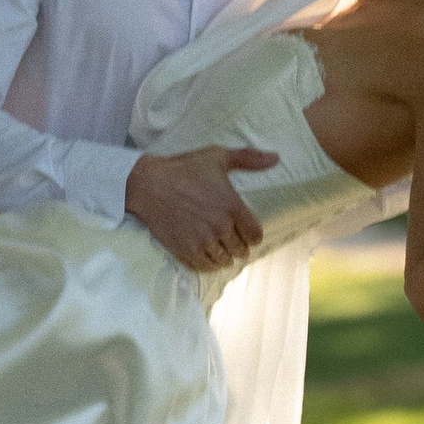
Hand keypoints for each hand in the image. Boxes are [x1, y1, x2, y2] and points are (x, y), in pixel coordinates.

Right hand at [124, 145, 279, 272]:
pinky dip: (210, 265)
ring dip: (225, 257)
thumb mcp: (217, 157)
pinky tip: (209, 258)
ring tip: (222, 252)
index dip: (253, 235)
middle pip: (241, 249)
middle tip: (234, 243)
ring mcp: (203, 240)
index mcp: (232, 205)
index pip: (255, 234)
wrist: (148, 184)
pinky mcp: (186, 250)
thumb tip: (275, 158)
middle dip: (239, 247)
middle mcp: (220, 226)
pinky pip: (205, 267)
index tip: (247, 233)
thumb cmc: (183, 169)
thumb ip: (248, 158)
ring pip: (224, 260)